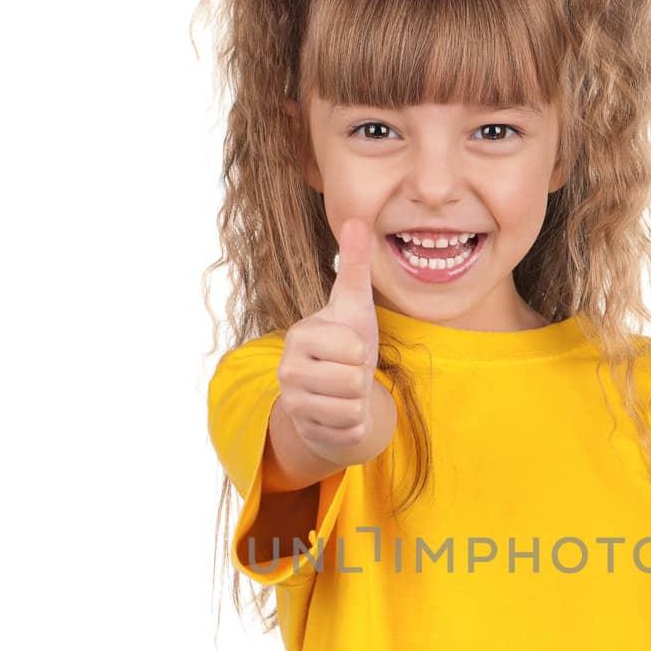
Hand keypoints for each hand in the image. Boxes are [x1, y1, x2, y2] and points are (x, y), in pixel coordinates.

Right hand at [277, 217, 389, 466]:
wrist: (336, 393)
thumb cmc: (347, 345)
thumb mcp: (354, 306)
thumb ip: (354, 265)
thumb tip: (356, 218)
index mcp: (301, 335)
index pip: (353, 347)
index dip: (361, 350)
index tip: (346, 348)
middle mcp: (287, 369)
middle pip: (354, 379)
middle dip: (362, 378)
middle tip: (348, 372)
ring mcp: (294, 403)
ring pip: (353, 406)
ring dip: (360, 401)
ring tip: (345, 391)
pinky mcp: (306, 431)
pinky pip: (351, 429)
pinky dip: (356, 423)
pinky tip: (341, 412)